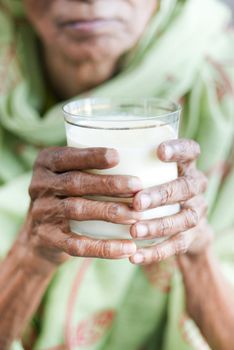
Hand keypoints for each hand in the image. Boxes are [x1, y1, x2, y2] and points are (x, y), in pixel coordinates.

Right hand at [25, 147, 141, 264]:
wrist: (37, 233)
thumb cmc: (66, 193)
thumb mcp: (67, 172)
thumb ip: (89, 164)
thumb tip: (139, 159)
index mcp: (46, 163)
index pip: (67, 156)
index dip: (91, 156)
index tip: (117, 156)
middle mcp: (40, 185)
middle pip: (75, 182)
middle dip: (108, 184)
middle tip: (137, 186)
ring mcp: (42, 212)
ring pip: (77, 210)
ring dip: (108, 211)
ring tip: (136, 215)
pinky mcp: (48, 238)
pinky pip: (77, 244)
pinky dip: (104, 247)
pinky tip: (127, 248)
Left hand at [129, 139, 212, 264]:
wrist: (183, 218)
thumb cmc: (156, 185)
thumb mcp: (152, 169)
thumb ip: (134, 162)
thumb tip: (92, 155)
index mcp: (187, 165)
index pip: (190, 150)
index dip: (178, 149)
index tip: (159, 151)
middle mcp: (196, 186)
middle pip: (185, 188)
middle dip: (161, 195)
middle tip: (137, 202)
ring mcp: (197, 211)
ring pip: (183, 219)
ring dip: (157, 226)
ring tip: (133, 231)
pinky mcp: (193, 236)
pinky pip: (177, 245)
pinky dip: (156, 252)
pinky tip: (135, 256)